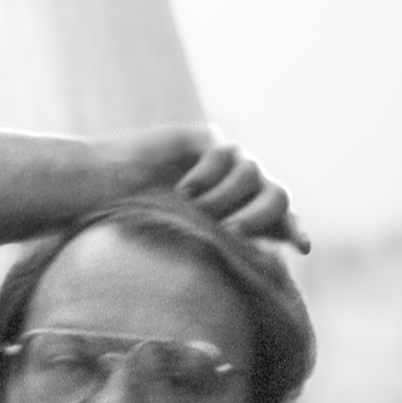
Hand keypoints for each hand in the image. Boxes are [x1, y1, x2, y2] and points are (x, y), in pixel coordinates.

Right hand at [118, 125, 309, 253]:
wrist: (101, 189)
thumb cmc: (138, 221)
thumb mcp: (193, 239)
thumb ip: (233, 246)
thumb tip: (276, 263)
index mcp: (239, 213)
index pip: (279, 219)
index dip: (292, 229)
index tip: (301, 247)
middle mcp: (237, 185)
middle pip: (277, 194)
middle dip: (260, 215)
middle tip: (232, 231)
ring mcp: (222, 161)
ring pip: (252, 173)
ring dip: (226, 196)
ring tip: (195, 207)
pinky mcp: (203, 139)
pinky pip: (225, 153)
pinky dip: (209, 173)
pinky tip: (185, 188)